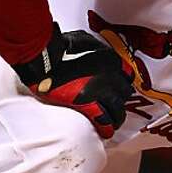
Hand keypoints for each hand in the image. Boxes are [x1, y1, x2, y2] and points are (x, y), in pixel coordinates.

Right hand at [12, 24, 134, 138]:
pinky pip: (103, 120)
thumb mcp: (83, 40)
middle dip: (119, 101)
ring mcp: (99, 91)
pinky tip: (106, 132)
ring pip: (117, 110)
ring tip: (112, 123)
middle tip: (114, 107)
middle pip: (124, 94)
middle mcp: (110, 76)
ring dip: (115, 118)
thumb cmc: (58, 47)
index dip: (122, 84)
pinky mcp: (87, 104)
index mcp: (110, 59)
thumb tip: (96, 53)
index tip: (119, 90)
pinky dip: (106, 128)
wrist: (43, 57)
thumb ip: (95, 48)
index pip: (128, 76)